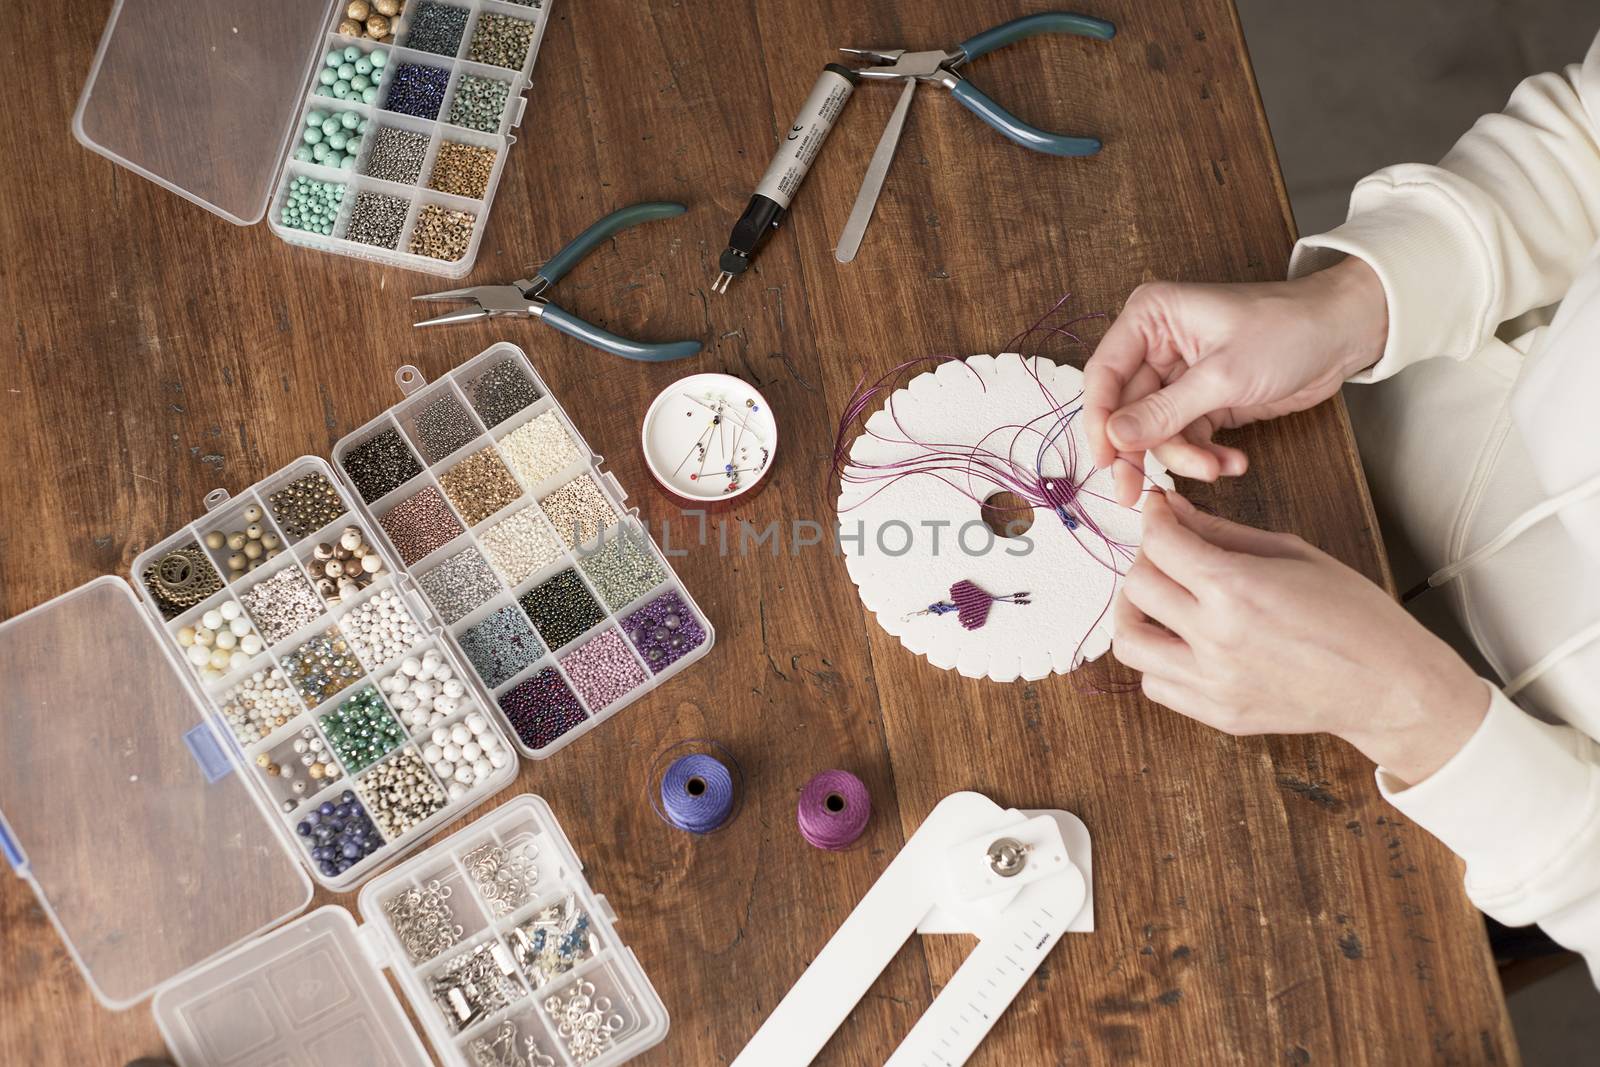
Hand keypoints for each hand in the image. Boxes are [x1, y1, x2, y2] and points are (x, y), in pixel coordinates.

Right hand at [1084, 257, 1387, 504]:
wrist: (1343, 336)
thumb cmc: (1287, 331)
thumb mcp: (1221, 376)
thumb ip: (1163, 412)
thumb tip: (1114, 439)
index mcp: (1149, 319)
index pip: (1103, 375)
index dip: (1098, 421)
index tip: (1105, 462)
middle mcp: (1156, 345)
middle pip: (1125, 410)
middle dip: (1140, 451)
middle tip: (1133, 492)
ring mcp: (1178, 376)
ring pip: (1156, 431)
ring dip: (1184, 456)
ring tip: (1216, 468)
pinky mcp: (1202, 400)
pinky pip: (1186, 437)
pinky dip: (1206, 455)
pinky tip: (1232, 462)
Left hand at [1112, 493, 1488, 784]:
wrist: (1389, 686)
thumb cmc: (1353, 614)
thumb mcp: (1291, 554)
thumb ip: (1221, 532)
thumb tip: (1169, 507)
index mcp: (1236, 589)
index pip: (1159, 543)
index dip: (1153, 518)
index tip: (1158, 511)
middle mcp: (1215, 639)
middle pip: (1136, 587)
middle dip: (1146, 560)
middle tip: (1168, 554)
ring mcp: (1212, 683)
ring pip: (1129, 644)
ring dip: (1134, 614)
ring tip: (1160, 602)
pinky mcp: (1216, 714)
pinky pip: (1154, 685)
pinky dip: (1157, 661)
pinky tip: (1182, 644)